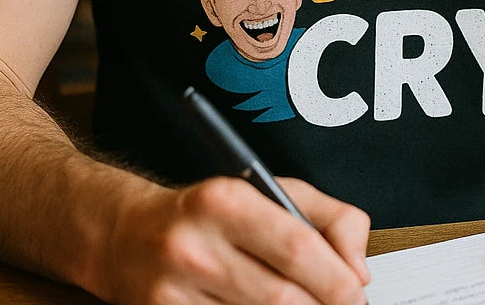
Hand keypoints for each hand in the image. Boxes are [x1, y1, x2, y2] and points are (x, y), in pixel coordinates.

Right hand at [100, 175, 370, 304]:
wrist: (126, 236)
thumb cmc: (209, 212)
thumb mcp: (270, 190)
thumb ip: (328, 217)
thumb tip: (358, 268)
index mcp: (226, 200)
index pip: (297, 247)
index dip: (337, 278)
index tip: (356, 292)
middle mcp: (195, 246)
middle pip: (281, 297)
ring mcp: (174, 293)